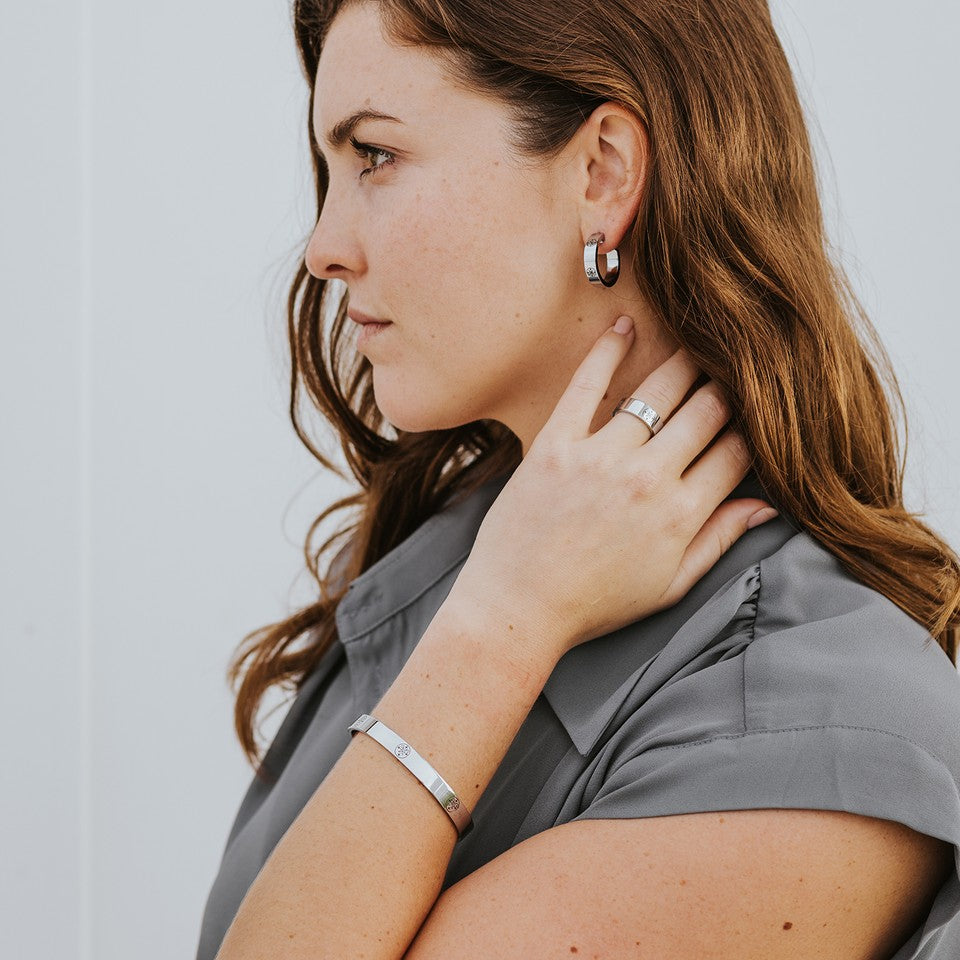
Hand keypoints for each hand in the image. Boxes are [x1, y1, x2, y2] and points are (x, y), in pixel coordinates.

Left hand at [446, 316, 777, 667]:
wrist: (518, 607)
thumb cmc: (595, 603)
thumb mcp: (669, 586)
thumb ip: (719, 540)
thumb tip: (767, 506)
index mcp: (680, 515)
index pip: (737, 451)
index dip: (752, 428)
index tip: (753, 416)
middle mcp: (647, 479)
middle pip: (708, 411)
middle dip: (728, 388)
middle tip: (731, 371)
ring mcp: (599, 457)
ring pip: (658, 390)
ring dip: (684, 362)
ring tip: (696, 343)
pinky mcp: (555, 444)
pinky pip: (585, 385)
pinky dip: (607, 350)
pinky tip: (624, 326)